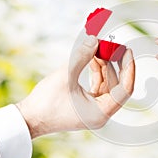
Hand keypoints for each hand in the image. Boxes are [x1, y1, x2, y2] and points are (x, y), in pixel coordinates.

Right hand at [16, 35, 134, 138]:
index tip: (127, 52)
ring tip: (98, 48)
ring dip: (104, 66)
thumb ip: (82, 57)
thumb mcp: (65, 76)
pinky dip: (97, 72)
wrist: (29, 118)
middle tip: (113, 46)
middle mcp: (101, 113)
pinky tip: (93, 58)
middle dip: (115, 64)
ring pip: (107, 84)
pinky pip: (98, 86)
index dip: (128, 69)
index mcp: (101, 113)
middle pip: (117, 85)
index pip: (124, 90)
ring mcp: (95, 109)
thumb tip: (95, 40)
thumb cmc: (45, 103)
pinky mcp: (88, 104)